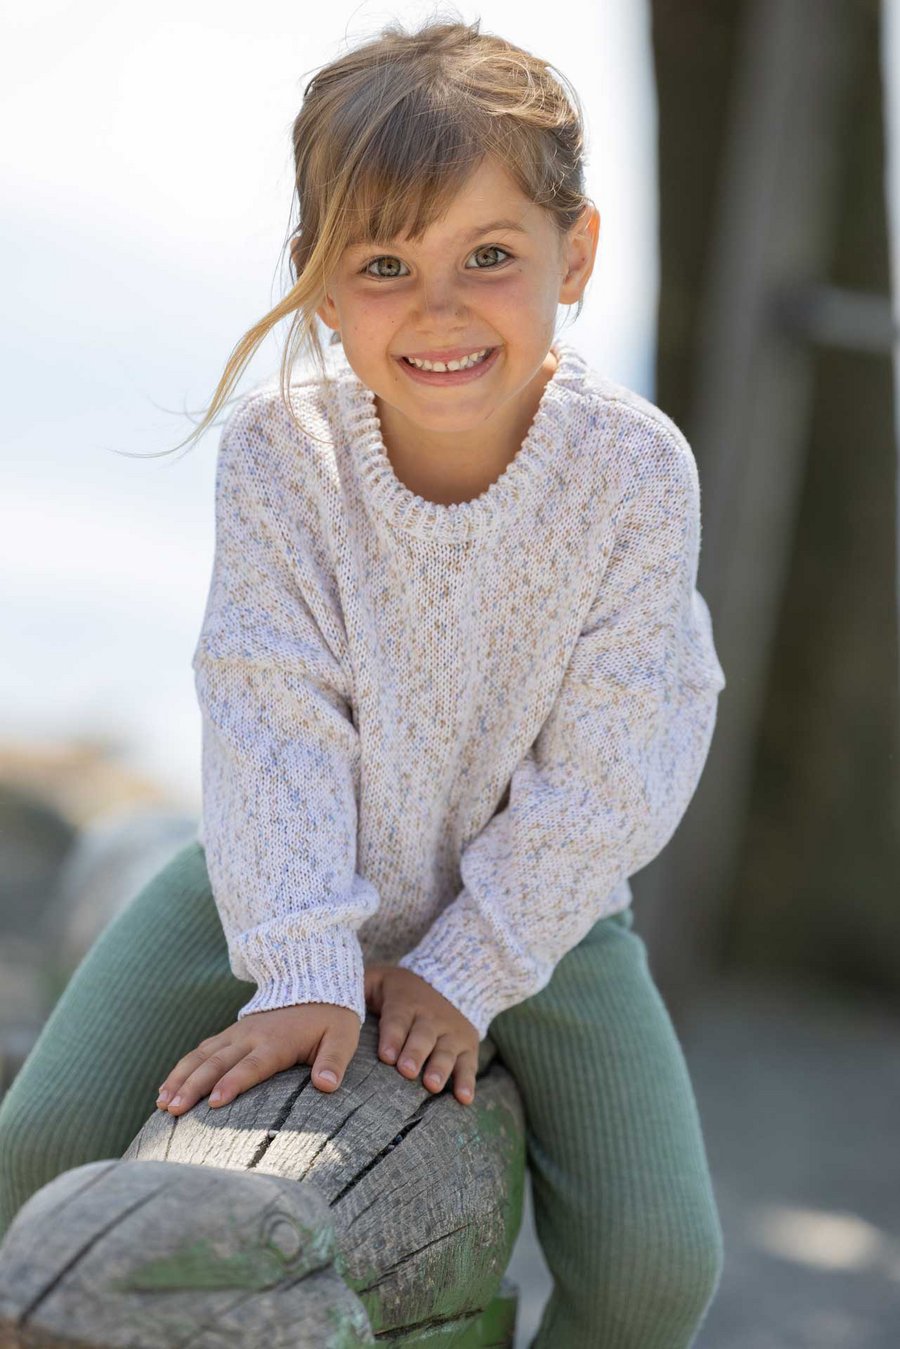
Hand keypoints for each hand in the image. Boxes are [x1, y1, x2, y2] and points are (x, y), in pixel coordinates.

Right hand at [156, 1002, 360, 1114]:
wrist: (315, 979)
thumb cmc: (331, 1016)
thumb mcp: (343, 1037)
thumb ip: (334, 1061)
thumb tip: (326, 1086)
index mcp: (277, 1041)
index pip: (252, 1066)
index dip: (233, 1083)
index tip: (214, 1103)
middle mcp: (251, 1036)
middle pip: (217, 1063)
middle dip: (193, 1086)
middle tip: (173, 1109)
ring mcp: (238, 1033)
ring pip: (202, 1056)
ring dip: (180, 1078)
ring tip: (162, 1103)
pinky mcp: (232, 1032)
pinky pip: (202, 1049)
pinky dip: (183, 1067)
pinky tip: (167, 1088)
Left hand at [364, 963, 479, 1105]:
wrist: (447, 981)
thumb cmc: (399, 991)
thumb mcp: (378, 980)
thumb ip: (358, 985)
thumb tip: (328, 993)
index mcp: (406, 1003)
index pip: (398, 1019)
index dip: (393, 1036)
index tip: (386, 1056)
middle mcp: (431, 1017)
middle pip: (423, 1036)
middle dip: (415, 1053)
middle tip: (406, 1071)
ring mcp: (451, 1032)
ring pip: (446, 1050)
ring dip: (440, 1068)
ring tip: (431, 1085)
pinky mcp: (467, 1046)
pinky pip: (469, 1064)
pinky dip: (467, 1081)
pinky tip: (463, 1098)